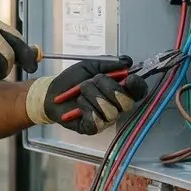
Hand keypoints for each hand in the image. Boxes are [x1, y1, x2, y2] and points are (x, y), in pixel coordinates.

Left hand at [24, 56, 148, 134]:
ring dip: (92, 95)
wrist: (52, 92)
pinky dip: (86, 108)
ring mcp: (106, 119)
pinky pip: (96, 120)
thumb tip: (127, 62)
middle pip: (126, 102)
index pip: (139, 91)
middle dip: (108, 87)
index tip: (128, 78)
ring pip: (110, 110)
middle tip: (93, 81)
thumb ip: (109, 62)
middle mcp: (116, 106)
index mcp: (120, 90)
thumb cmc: (73, 79)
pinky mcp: (93, 128)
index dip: (137, 85)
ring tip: (81, 91)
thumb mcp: (91, 65)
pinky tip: (79, 104)